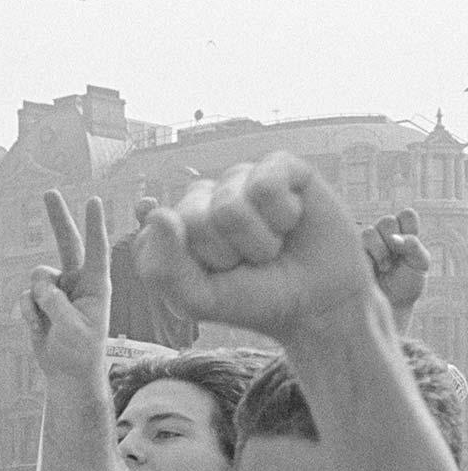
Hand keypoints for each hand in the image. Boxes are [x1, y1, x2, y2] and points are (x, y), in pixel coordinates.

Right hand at [23, 192, 109, 377]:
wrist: (68, 373)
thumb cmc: (80, 352)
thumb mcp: (74, 329)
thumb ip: (56, 303)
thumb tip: (38, 287)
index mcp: (96, 285)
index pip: (95, 250)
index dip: (93, 225)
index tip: (94, 201)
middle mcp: (77, 281)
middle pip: (65, 242)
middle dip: (57, 218)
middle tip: (49, 192)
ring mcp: (57, 291)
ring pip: (38, 277)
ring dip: (38, 299)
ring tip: (48, 321)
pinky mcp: (40, 302)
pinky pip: (25, 297)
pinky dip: (27, 313)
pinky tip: (38, 327)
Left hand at [134, 153, 372, 344]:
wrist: (315, 302)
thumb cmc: (252, 299)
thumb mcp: (196, 300)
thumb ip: (161, 267)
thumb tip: (155, 211)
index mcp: (175, 227)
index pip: (154, 232)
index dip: (186, 265)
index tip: (210, 276)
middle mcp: (204, 198)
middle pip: (191, 218)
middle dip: (222, 253)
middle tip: (245, 263)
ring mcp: (241, 180)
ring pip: (229, 205)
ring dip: (255, 240)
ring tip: (269, 246)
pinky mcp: (281, 168)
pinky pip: (265, 184)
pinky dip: (281, 215)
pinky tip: (291, 221)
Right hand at [362, 208, 429, 330]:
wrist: (389, 306)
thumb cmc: (407, 285)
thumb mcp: (420, 264)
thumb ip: (413, 246)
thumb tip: (394, 238)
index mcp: (403, 233)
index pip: (406, 215)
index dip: (409, 228)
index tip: (409, 248)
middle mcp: (383, 235)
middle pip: (387, 220)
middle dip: (393, 240)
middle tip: (396, 258)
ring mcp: (366, 244)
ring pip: (370, 231)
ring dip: (380, 250)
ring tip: (384, 267)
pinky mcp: (352, 254)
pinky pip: (357, 245)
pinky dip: (369, 257)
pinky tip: (372, 270)